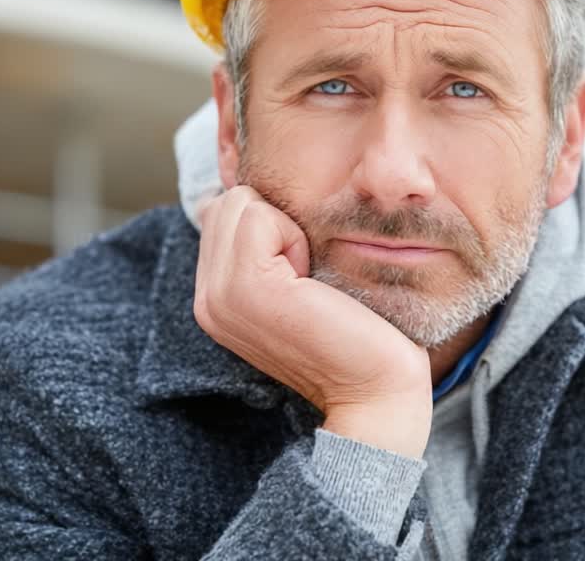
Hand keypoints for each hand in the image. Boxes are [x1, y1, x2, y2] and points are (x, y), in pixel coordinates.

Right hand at [193, 186, 432, 457]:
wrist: (377, 391)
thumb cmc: (357, 333)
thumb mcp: (303, 282)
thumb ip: (269, 246)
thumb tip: (251, 193)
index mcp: (217, 299)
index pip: (225, 213)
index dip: (274, 226)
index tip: (304, 276)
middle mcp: (208, 299)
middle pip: (230, 202)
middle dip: (278, 221)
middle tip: (308, 276)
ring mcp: (220, 297)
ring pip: (241, 203)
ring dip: (287, 228)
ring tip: (309, 280)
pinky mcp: (246, 288)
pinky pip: (259, 216)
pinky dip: (294, 234)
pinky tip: (312, 281)